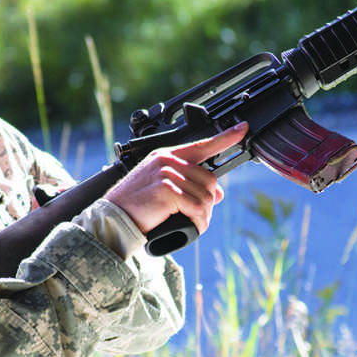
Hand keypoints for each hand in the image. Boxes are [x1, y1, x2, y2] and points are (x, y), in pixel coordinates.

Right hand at [106, 122, 247, 235]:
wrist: (114, 217)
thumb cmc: (135, 204)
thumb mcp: (161, 187)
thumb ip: (186, 185)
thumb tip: (216, 194)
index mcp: (167, 155)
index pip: (201, 145)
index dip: (225, 138)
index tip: (243, 129)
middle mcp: (168, 161)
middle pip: (209, 179)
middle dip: (208, 202)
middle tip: (198, 216)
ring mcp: (167, 174)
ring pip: (205, 196)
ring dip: (203, 215)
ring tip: (192, 223)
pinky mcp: (167, 191)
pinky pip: (196, 208)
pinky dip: (198, 222)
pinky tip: (190, 226)